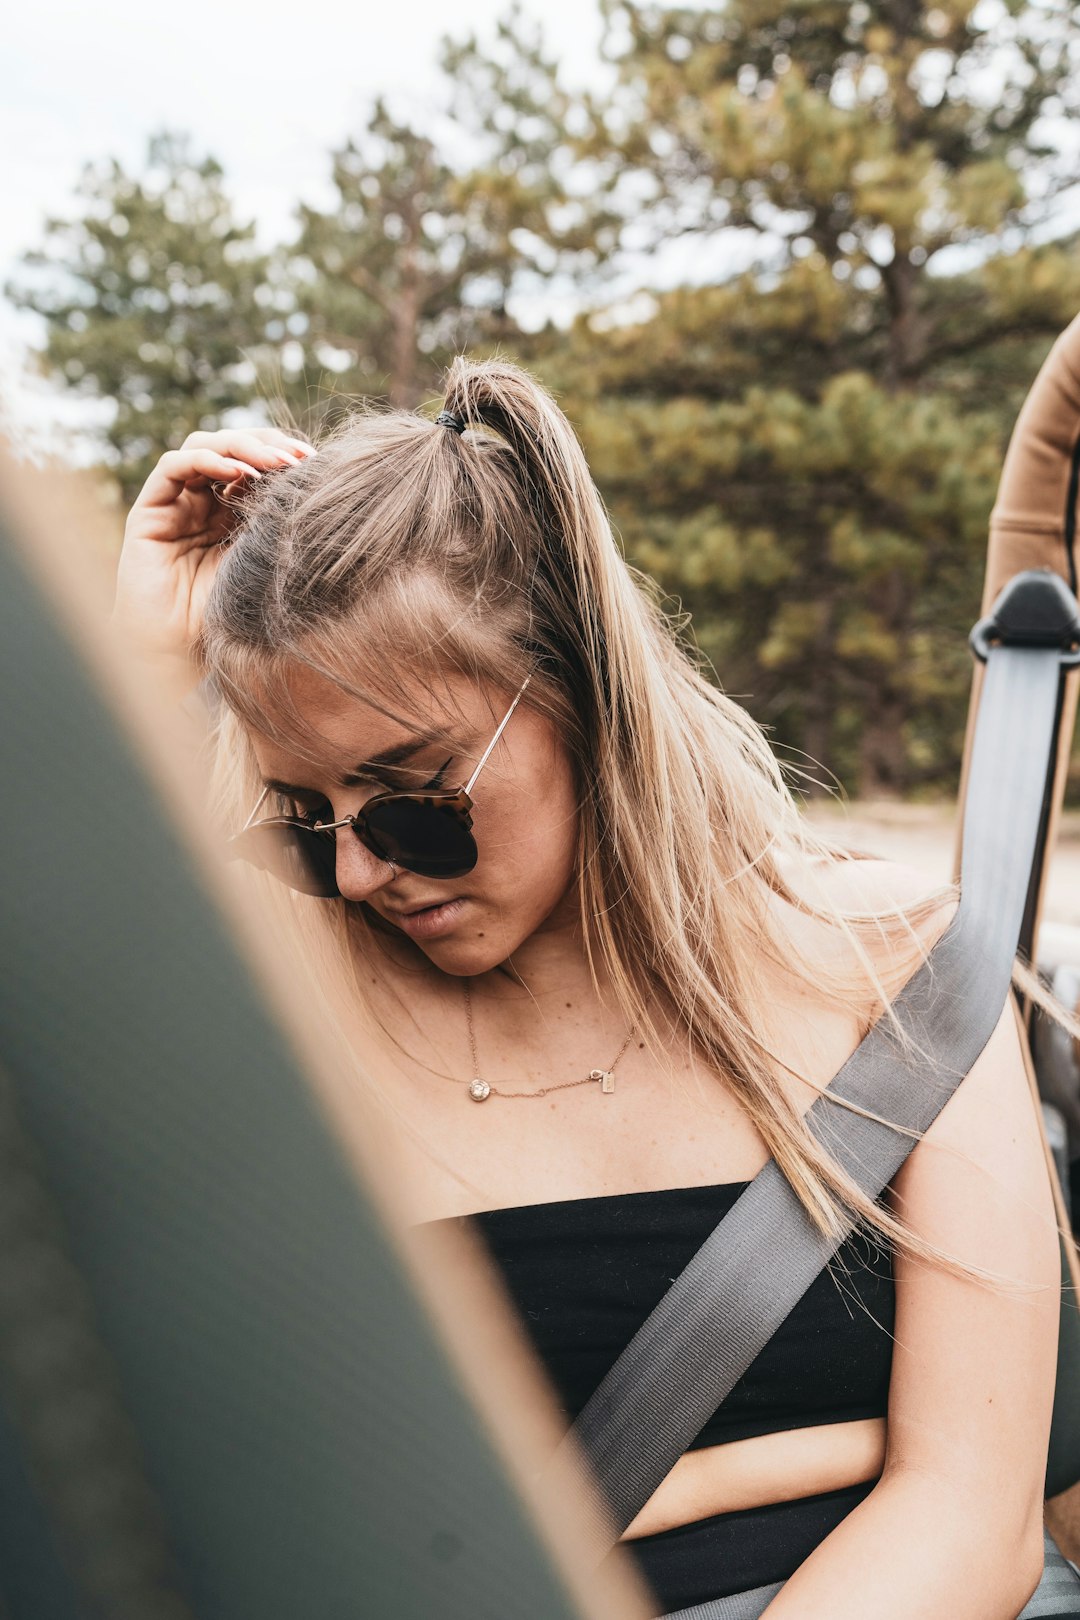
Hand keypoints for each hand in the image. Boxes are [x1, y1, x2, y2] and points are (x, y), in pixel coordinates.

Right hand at [112, 427, 315, 672]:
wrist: (178, 653)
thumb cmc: (226, 619)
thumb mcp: (266, 564)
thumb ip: (281, 527)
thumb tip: (323, 490)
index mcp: (234, 513)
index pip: (257, 464)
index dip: (284, 455)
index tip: (319, 462)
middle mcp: (203, 502)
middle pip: (233, 448)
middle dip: (268, 445)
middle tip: (300, 457)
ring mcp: (175, 504)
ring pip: (204, 446)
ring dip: (242, 446)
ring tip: (274, 462)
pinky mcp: (149, 511)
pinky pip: (174, 467)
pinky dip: (207, 460)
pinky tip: (237, 471)